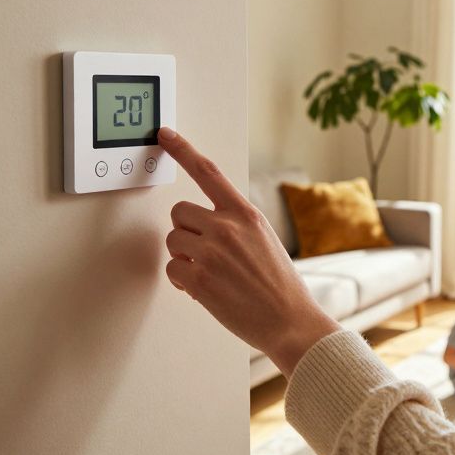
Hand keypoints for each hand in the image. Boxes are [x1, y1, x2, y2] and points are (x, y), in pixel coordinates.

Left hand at [158, 127, 340, 376]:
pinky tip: (206, 289)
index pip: (208, 172)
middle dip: (186, 232)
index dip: (182, 150)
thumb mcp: (264, 239)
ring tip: (211, 274)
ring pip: (172, 241)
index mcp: (245, 213)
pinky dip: (183, 281)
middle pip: (178, 213)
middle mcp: (226, 227)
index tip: (164, 134)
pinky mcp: (198, 279)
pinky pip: (171, 269)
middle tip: (206, 252)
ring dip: (184, 257)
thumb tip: (205, 223)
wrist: (290, 321)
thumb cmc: (279, 285)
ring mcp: (211, 252)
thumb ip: (235, 223)